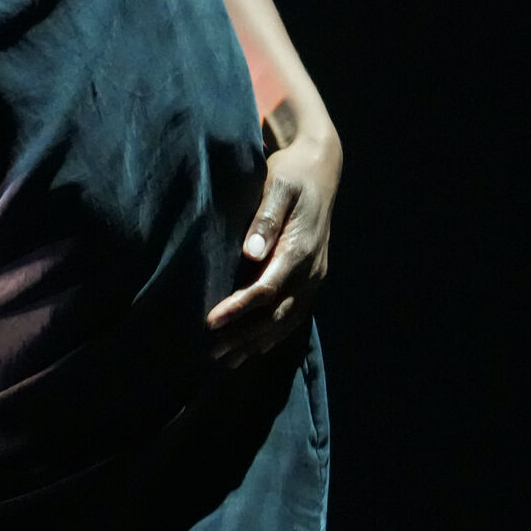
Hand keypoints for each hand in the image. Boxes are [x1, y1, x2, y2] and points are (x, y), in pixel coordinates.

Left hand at [207, 130, 339, 366]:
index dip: (238, 308)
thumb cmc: (291, 175)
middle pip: (276, 314)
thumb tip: (251, 252)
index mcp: (300, 249)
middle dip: (245, 336)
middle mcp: (311, 270)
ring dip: (258, 342)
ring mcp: (315, 277)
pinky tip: (256, 348)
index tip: (210, 321)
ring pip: (287, 320)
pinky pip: (295, 314)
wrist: (320, 170)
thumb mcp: (278, 187)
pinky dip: (275, 334)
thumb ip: (265, 219)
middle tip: (212, 353)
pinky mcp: (312, 278)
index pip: (266, 289)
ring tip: (228, 361)